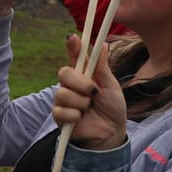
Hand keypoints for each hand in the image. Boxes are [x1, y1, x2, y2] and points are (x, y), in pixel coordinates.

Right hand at [52, 35, 127, 150]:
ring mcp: (63, 100)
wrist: (111, 133)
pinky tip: (81, 119)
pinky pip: (61, 110)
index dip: (73, 46)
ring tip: (89, 108)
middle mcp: (71, 84)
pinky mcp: (59, 116)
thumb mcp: (111, 86)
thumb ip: (102, 67)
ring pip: (62, 93)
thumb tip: (103, 45)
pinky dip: (75, 115)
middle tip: (93, 91)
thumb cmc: (112, 108)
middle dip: (80, 82)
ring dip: (81, 102)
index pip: (74, 56)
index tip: (74, 38)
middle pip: (64, 72)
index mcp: (83, 74)